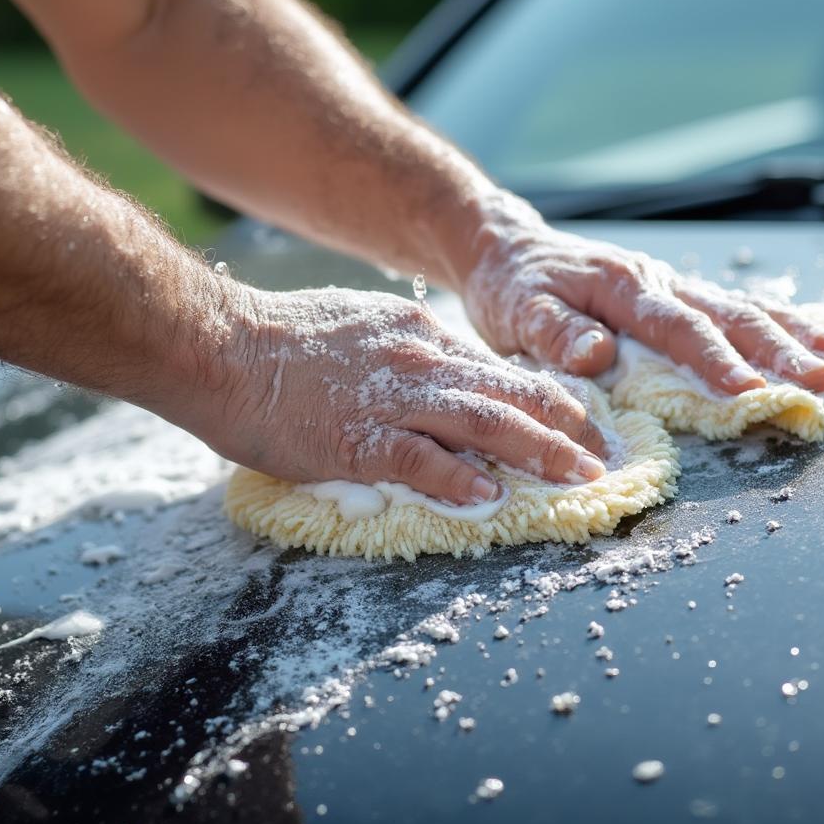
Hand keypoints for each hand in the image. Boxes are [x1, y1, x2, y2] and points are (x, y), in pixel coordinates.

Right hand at [208, 285, 607, 502]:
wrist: (223, 344)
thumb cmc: (282, 341)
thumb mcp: (360, 326)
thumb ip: (402, 353)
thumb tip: (434, 379)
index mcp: (418, 335)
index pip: (496, 371)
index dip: (543, 399)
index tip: (575, 421)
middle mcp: (418, 361)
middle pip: (508, 394)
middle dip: (562, 426)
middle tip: (601, 455)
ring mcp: (391, 399)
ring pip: (483, 422)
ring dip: (537, 451)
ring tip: (578, 474)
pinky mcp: (359, 437)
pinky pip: (421, 459)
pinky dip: (458, 479)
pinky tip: (491, 497)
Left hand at [461, 192, 823, 393]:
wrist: (505, 249)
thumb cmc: (509, 288)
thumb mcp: (517, 314)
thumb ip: (555, 334)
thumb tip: (598, 355)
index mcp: (620, 288)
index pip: (677, 328)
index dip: (714, 361)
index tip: (750, 390)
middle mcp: (653, 280)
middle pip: (725, 315)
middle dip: (776, 348)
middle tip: (820, 378)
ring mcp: (665, 283)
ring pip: (736, 306)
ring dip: (787, 331)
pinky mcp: (667, 292)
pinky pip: (726, 304)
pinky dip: (770, 317)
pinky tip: (804, 331)